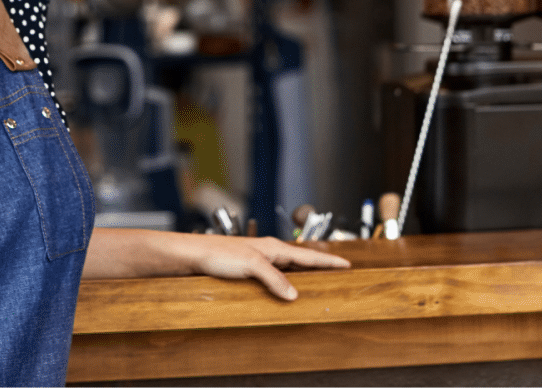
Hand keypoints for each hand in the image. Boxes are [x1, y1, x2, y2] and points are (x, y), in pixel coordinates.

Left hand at [178, 233, 349, 300]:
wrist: (194, 255)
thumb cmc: (219, 253)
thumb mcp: (252, 266)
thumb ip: (274, 279)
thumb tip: (293, 294)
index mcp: (274, 248)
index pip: (308, 256)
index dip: (328, 261)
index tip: (347, 264)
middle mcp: (269, 252)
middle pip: (301, 261)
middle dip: (319, 267)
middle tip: (337, 273)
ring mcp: (259, 259)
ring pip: (288, 268)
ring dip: (301, 275)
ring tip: (316, 282)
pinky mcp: (249, 268)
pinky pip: (274, 275)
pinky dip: (284, 281)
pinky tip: (283, 289)